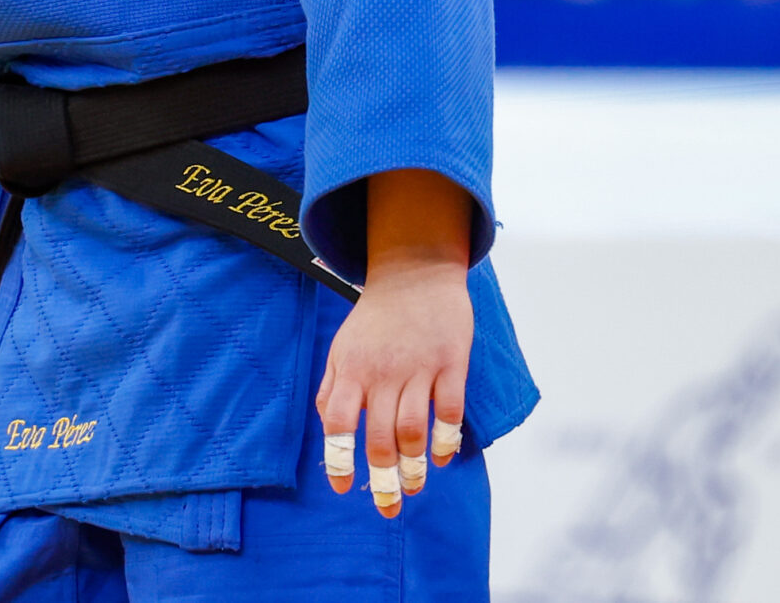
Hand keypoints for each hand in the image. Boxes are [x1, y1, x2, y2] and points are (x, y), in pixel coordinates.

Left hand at [316, 169, 472, 518]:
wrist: (414, 274)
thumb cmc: (374, 319)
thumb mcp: (342, 347)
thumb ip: (332, 387)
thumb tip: (328, 428)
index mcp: (350, 368)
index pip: (337, 421)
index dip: (338, 459)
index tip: (343, 488)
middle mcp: (382, 371)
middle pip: (379, 437)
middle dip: (384, 479)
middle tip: (389, 506)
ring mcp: (419, 367)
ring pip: (414, 430)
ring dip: (415, 466)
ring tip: (415, 485)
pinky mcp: (451, 363)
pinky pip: (450, 410)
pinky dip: (446, 439)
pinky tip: (442, 457)